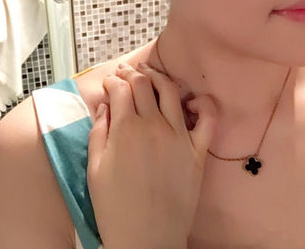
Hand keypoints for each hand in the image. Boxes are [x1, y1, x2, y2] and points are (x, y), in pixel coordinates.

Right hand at [87, 61, 217, 248]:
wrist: (146, 239)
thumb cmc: (116, 208)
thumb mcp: (95, 169)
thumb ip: (98, 132)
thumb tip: (104, 106)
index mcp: (125, 128)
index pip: (120, 88)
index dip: (112, 81)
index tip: (109, 83)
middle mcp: (154, 125)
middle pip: (144, 83)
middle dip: (132, 73)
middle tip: (126, 73)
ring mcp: (179, 136)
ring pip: (171, 91)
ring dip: (159, 77)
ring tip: (151, 74)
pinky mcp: (197, 150)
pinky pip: (208, 119)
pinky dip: (203, 104)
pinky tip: (193, 100)